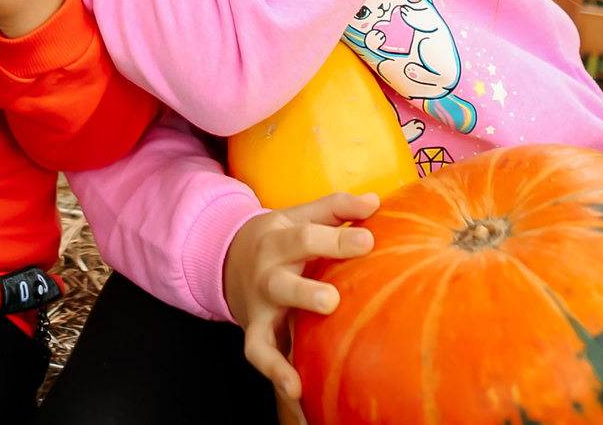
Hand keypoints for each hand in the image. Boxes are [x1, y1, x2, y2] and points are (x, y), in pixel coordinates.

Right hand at [220, 193, 378, 418]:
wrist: (228, 258)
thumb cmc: (281, 239)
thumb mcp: (300, 216)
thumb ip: (335, 208)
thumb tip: (374, 201)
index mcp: (278, 240)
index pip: (305, 237)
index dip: (336, 238)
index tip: (368, 240)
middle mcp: (265, 275)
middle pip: (281, 283)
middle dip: (304, 293)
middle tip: (331, 300)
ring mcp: (260, 309)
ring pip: (265, 332)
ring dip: (280, 356)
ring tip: (297, 380)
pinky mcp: (257, 334)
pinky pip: (262, 358)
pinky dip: (277, 378)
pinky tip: (299, 399)